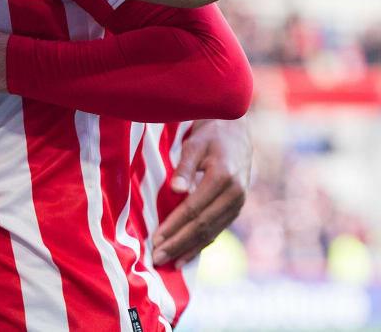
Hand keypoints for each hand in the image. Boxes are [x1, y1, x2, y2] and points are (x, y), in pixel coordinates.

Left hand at [152, 117, 252, 265]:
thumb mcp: (195, 143)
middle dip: (178, 243)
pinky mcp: (235, 207)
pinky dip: (202, 244)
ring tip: (169, 263)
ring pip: (212, 232)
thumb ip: (185, 167)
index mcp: (224, 178)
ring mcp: (238, 203)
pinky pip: (218, 230)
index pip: (194, 209)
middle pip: (203, 225)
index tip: (156, 238)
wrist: (237, 130)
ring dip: (189, 249)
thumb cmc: (211, 133)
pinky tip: (187, 256)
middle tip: (157, 257)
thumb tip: (175, 190)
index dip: (174, 225)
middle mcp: (235, 194)